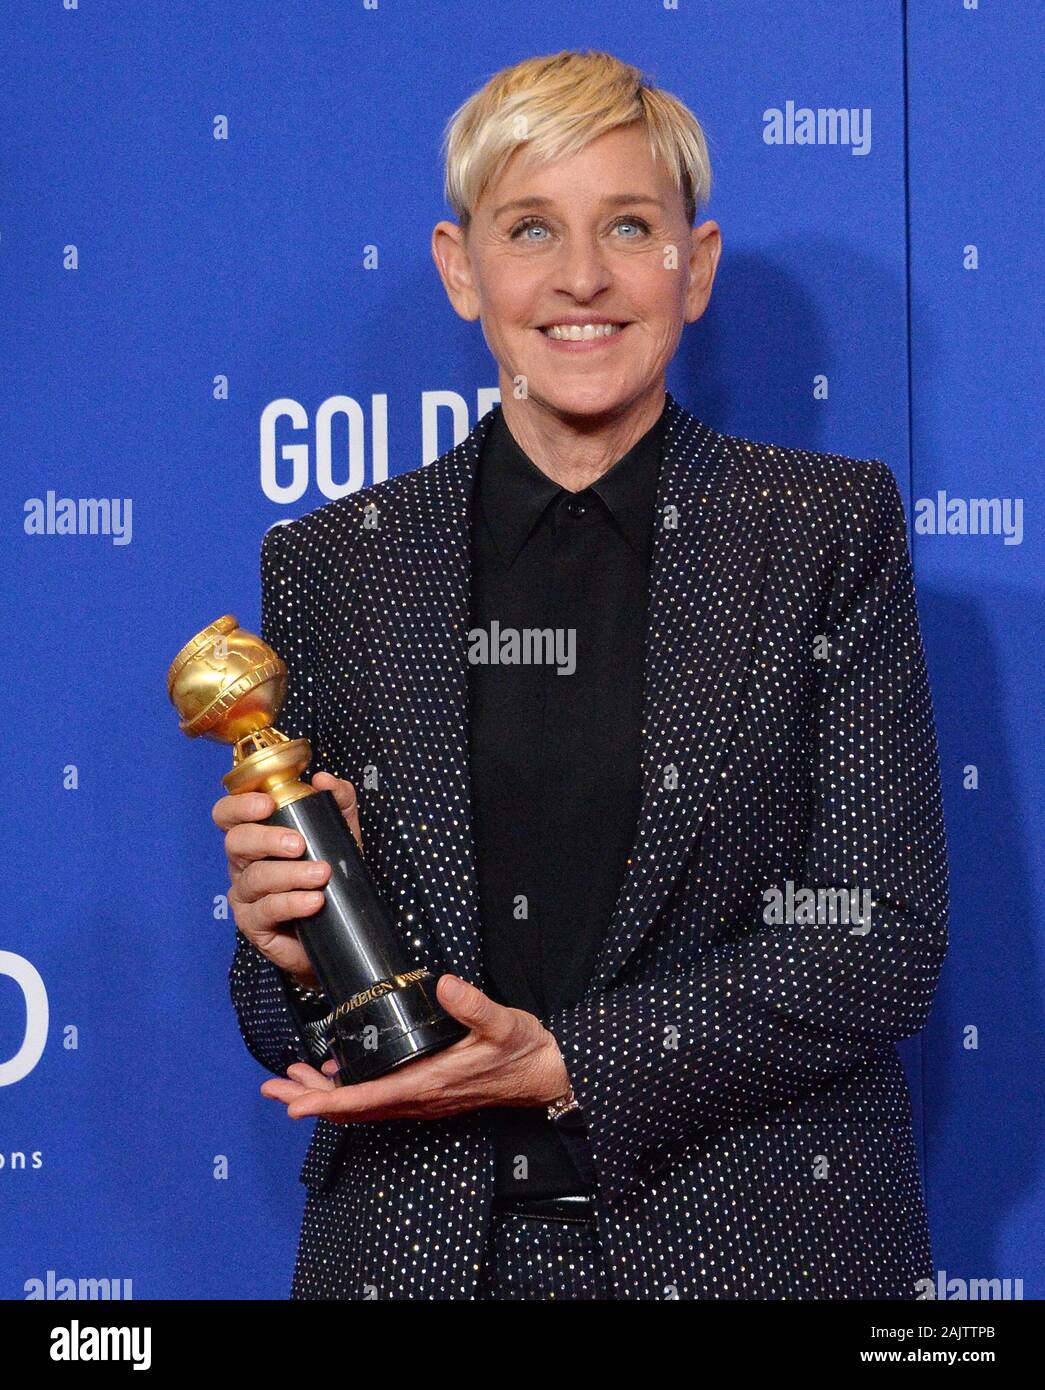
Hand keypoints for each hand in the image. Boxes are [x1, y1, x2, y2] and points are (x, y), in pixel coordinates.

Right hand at [212, 771, 361, 988]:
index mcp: (255, 837)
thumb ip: (338, 802)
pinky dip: (291, 903)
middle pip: (235, 842)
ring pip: (255, 878)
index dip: (240, 805)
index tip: (268, 804)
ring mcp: (245, 895)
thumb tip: (324, 780)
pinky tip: (314, 902)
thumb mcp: (341, 834)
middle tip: (299, 844)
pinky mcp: (253, 925)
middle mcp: (243, 864)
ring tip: (321, 875)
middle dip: (267, 839)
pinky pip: (266, 910)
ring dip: (290, 875)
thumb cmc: (331, 876)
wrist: (339, 928)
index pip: (229, 814)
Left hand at [259, 975, 570, 1121]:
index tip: (294, 1103)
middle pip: (354, 1108)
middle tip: (274, 1086)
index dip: (328, 1103)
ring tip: (291, 1078)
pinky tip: (334, 1075)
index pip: (369, 1098)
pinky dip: (349, 1092)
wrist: (545, 1075)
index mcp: (431, 1082)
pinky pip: (378, 1098)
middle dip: (310, 1098)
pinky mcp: (427, 1092)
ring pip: (362, 1105)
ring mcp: (422, 1099)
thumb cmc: (524, 1050)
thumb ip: (473, 1005)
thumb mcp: (503, 1022)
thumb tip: (445, 985)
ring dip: (324, 1095)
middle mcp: (420, 1098)